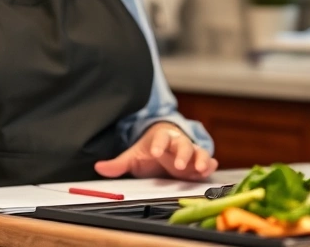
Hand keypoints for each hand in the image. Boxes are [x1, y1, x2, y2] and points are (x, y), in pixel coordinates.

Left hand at [94, 122, 217, 180]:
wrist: (166, 145)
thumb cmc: (150, 150)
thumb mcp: (134, 156)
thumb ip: (118, 163)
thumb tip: (99, 167)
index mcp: (161, 138)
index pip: (160, 138)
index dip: (158, 144)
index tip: (154, 152)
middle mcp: (177, 143)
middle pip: (182, 144)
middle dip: (182, 154)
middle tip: (178, 165)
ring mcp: (190, 152)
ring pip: (198, 152)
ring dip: (201, 159)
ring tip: (201, 169)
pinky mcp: (199, 162)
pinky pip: (208, 162)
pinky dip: (210, 166)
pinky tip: (210, 170)